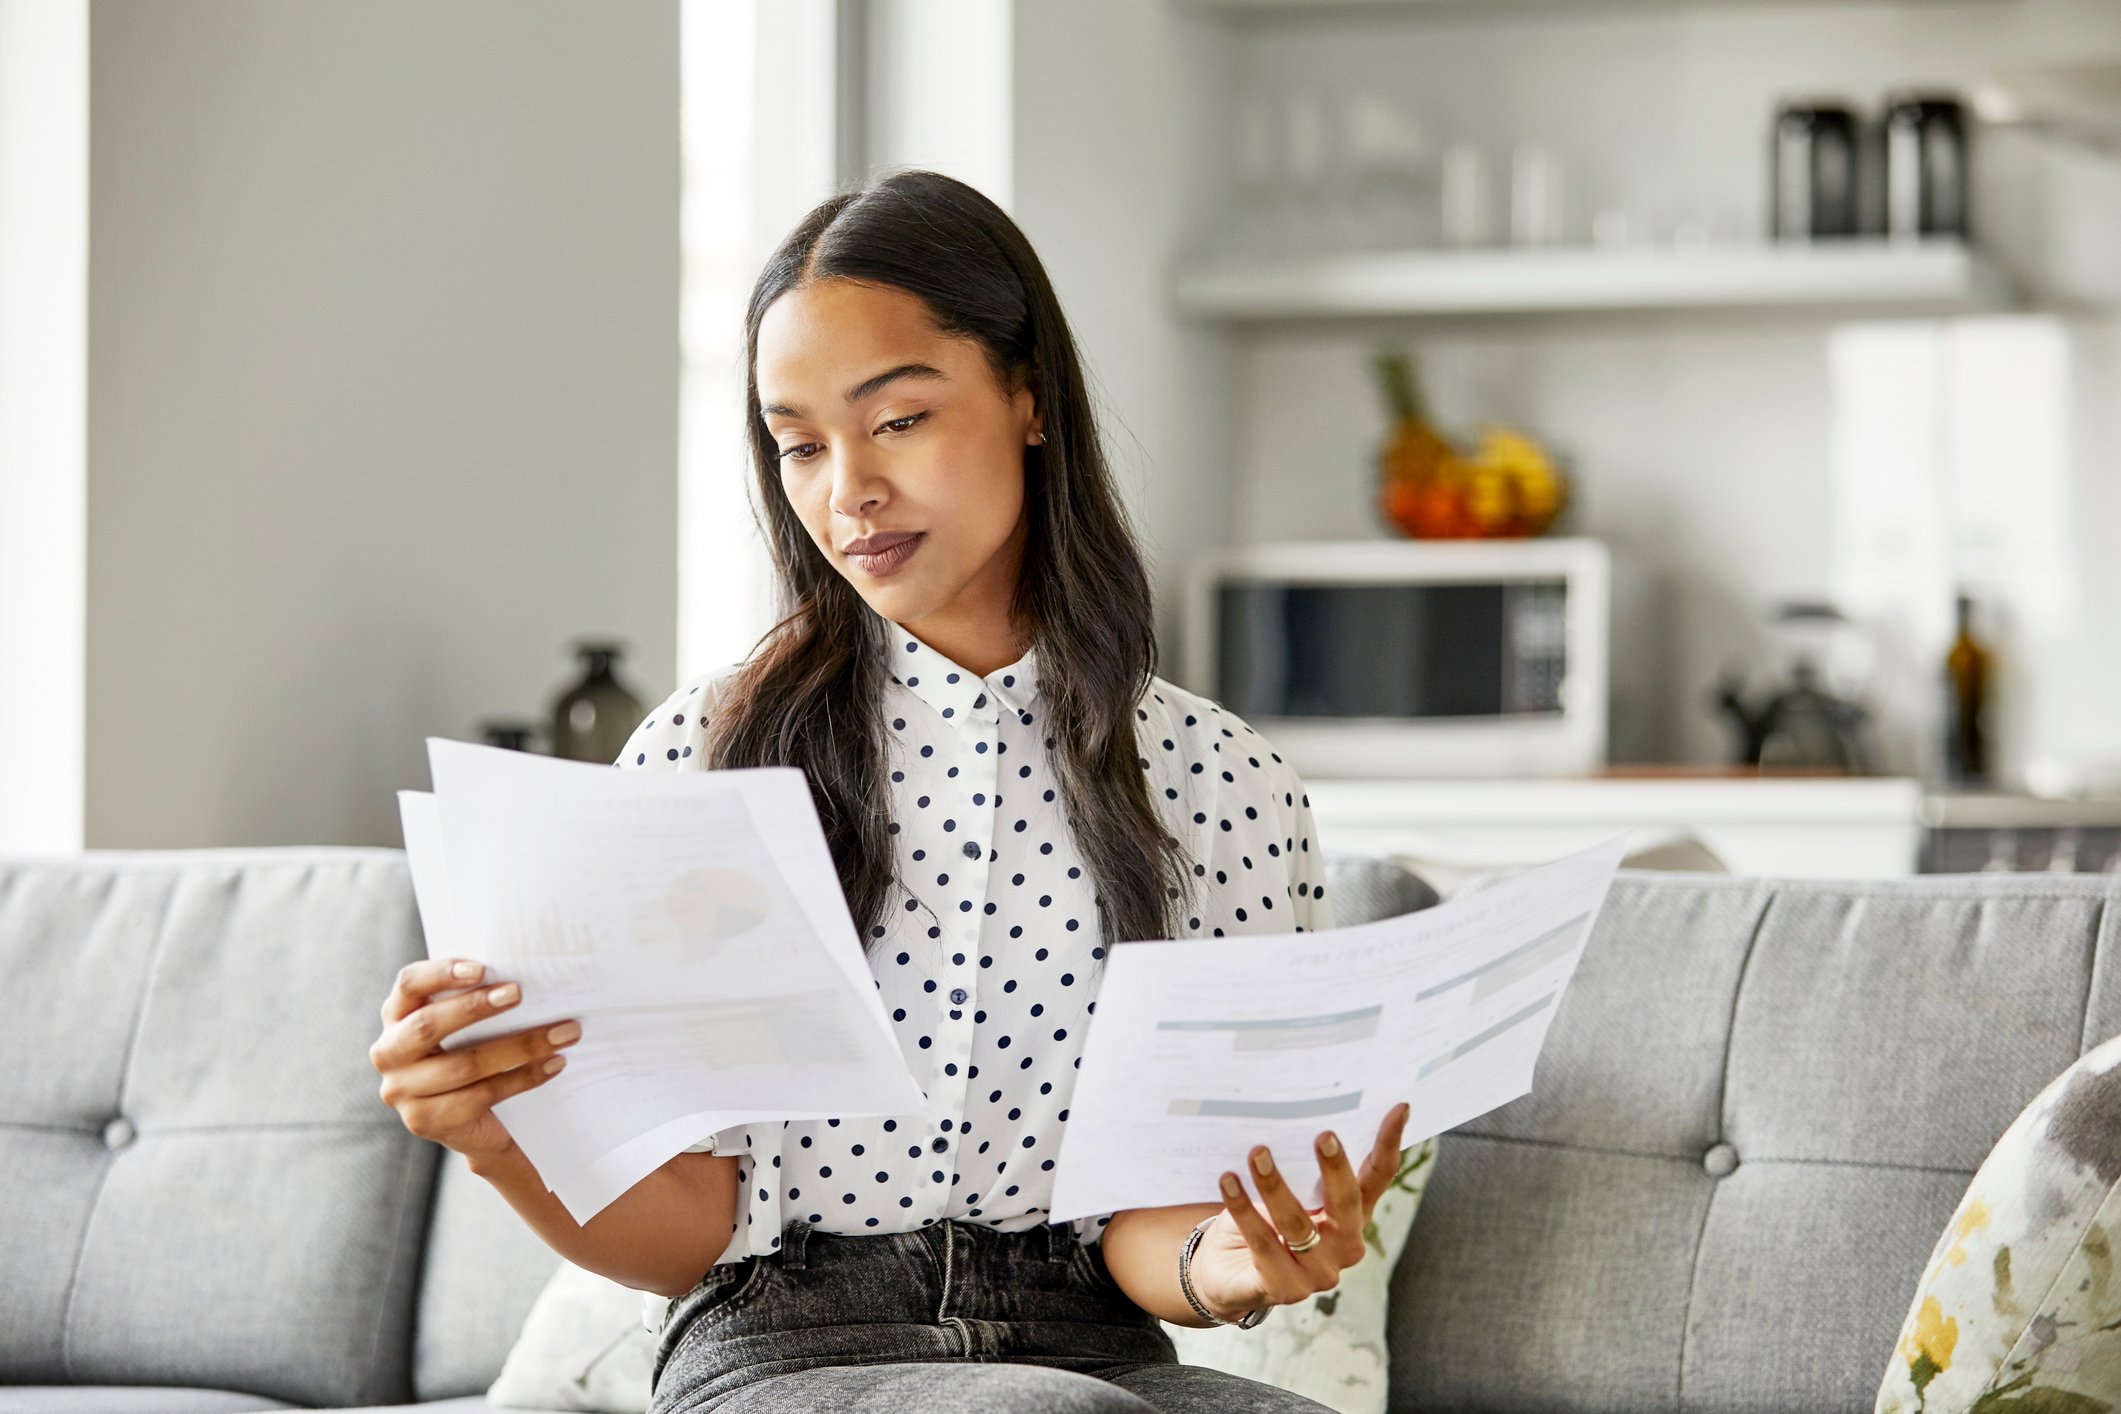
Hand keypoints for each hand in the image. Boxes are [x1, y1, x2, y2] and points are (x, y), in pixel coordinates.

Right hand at [368, 958, 582, 1163]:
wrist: (477, 1123)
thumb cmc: (475, 1053)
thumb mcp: (468, 1025)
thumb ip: (479, 998)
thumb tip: (532, 970)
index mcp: (396, 1015)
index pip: (409, 985)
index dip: (441, 974)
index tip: (481, 968)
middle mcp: (389, 1052)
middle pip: (428, 1026)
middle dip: (476, 1008)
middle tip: (519, 993)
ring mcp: (401, 1091)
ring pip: (463, 1065)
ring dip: (520, 1046)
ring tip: (563, 1032)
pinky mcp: (424, 1121)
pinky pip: (480, 1096)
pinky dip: (523, 1077)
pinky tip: (554, 1064)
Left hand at [1185, 1101, 1411, 1322]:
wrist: (1226, 1273)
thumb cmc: (1262, 1220)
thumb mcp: (1287, 1189)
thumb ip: (1298, 1166)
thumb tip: (1289, 1116)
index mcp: (1353, 1215)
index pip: (1377, 1177)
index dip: (1388, 1144)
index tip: (1398, 1108)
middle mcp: (1345, 1245)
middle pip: (1347, 1203)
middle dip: (1336, 1168)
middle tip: (1323, 1135)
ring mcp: (1319, 1272)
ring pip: (1298, 1224)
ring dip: (1275, 1185)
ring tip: (1257, 1152)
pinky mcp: (1286, 1289)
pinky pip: (1263, 1244)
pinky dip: (1244, 1210)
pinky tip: (1228, 1181)